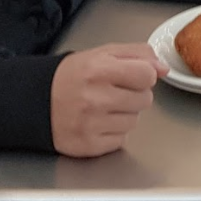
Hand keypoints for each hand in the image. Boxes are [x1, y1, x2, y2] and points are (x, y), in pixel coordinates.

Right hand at [50, 43, 166, 157]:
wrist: (36, 101)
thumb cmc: (73, 76)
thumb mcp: (103, 54)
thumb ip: (138, 54)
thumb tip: (164, 68)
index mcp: (99, 70)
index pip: (147, 76)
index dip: (143, 75)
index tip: (132, 76)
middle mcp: (95, 98)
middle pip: (145, 100)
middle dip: (134, 95)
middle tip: (114, 91)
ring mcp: (91, 124)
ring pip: (135, 121)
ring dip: (125, 114)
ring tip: (104, 107)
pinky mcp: (88, 146)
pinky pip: (121, 140)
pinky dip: (113, 132)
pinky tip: (98, 122)